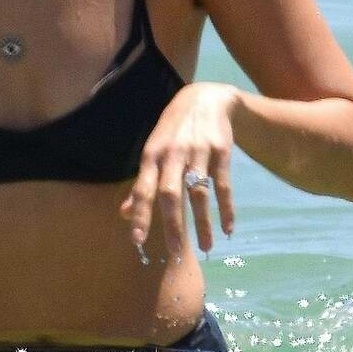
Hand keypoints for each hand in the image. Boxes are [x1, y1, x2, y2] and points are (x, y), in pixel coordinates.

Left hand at [120, 82, 238, 260]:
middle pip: (171, 193)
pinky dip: (227, 208)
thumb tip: (124, 213)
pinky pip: (224, 184)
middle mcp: (174, 153)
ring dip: (203, 222)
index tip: (137, 241)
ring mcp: (199, 151)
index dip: (140, 214)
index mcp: (152, 155)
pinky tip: (228, 228)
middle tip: (176, 253)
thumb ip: (141, 183)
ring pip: (199, 193)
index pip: (143, 188)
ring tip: (206, 247)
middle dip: (173, 224)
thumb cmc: (173, 131)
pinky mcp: (222, 151)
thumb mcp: (153, 151)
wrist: (207, 98)